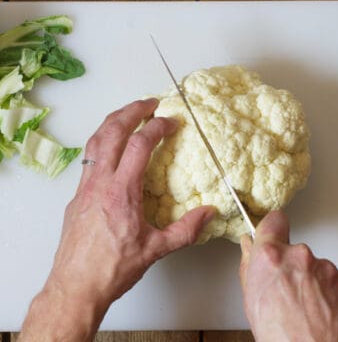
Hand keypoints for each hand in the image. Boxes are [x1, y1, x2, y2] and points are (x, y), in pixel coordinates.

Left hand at [19, 99, 215, 341]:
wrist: (76, 285)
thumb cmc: (113, 268)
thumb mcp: (156, 249)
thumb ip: (186, 230)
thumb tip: (210, 214)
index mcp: (122, 192)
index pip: (139, 145)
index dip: (156, 127)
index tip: (170, 121)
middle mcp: (100, 182)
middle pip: (112, 132)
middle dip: (131, 111)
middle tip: (148, 102)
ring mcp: (84, 187)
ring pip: (95, 141)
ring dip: (113, 121)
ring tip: (128, 113)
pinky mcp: (76, 195)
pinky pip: (88, 157)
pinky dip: (101, 141)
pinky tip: (110, 145)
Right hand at [240, 211, 337, 341]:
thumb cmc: (280, 337)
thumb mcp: (250, 298)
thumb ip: (249, 263)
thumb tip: (248, 245)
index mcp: (270, 256)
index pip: (274, 220)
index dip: (272, 227)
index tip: (273, 232)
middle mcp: (299, 255)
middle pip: (294, 248)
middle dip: (290, 262)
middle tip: (287, 287)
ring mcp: (325, 268)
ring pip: (314, 265)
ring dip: (310, 278)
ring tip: (305, 305)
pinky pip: (332, 279)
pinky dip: (328, 291)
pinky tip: (320, 310)